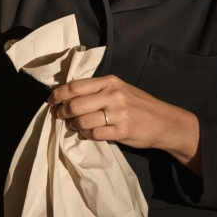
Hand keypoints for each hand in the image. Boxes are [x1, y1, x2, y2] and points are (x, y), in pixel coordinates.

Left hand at [49, 74, 201, 173]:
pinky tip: (88, 134)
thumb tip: (68, 96)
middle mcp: (113, 95)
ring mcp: (118, 113)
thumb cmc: (138, 105)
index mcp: (110, 82)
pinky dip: (87, 135)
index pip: (75, 86)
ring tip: (74, 126)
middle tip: (60, 116)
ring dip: (73, 125)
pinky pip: (94, 134)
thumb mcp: (120, 89)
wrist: (165, 122)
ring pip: (82, 121)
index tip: (51, 101)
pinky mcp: (122, 130)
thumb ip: (98, 90)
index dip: (58, 94)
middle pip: (75, 104)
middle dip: (62, 112)